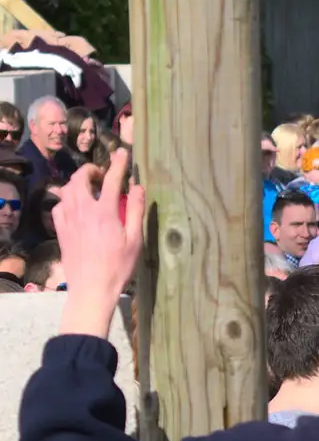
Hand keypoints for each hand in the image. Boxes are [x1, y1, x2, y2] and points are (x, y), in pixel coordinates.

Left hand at [56, 149, 145, 338]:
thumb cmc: (118, 266)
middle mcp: (83, 211)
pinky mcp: (61, 230)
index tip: (122, 152)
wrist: (91, 288)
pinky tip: (76, 206)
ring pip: (66, 190)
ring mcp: (68, 220)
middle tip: (102, 175)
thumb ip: (136, 211)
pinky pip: (59, 205)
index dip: (118, 164)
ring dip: (78, 183)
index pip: (111, 180)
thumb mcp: (135, 240)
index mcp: (105, 212)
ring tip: (89, 188)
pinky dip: (67, 199)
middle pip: (80, 179)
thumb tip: (137, 188)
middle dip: (91, 171)